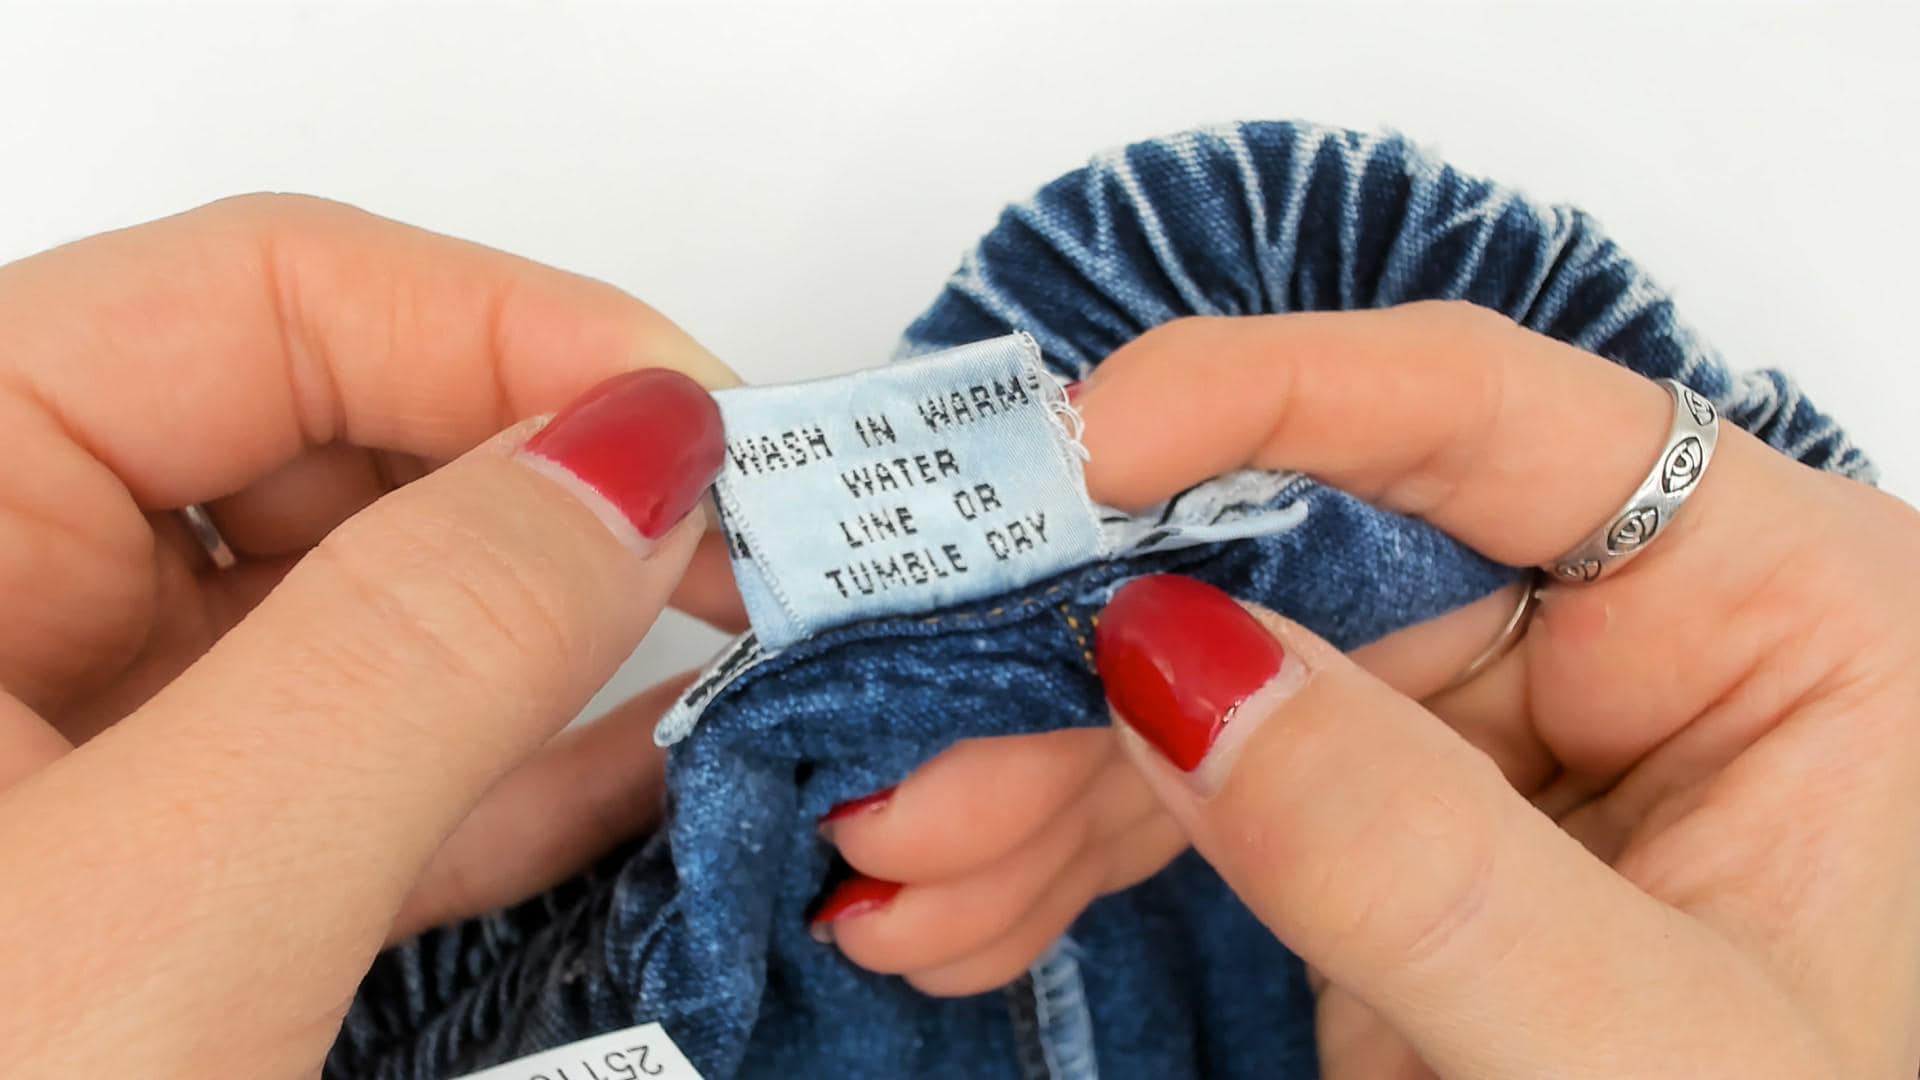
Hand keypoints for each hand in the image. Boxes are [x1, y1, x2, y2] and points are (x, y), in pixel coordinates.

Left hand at [0, 196, 740, 1073]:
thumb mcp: (155, 925)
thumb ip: (415, 655)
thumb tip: (637, 457)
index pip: (267, 295)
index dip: (518, 332)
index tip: (715, 436)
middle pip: (335, 428)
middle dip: (559, 490)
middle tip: (757, 562)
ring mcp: (72, 731)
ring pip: (372, 597)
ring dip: (564, 630)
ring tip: (740, 656)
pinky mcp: (156, 865)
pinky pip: (367, 752)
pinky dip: (517, 759)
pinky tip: (649, 767)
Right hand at [823, 304, 1919, 1076]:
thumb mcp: (1631, 1045)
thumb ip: (1417, 860)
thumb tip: (1181, 668)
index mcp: (1765, 608)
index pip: (1488, 419)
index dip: (1263, 398)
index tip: (1073, 448)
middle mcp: (1612, 632)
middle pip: (1293, 555)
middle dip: (1081, 655)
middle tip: (922, 725)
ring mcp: (1478, 729)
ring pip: (1208, 679)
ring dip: (1036, 772)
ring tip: (903, 860)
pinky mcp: (1376, 826)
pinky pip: (1194, 794)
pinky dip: (1060, 848)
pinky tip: (957, 899)